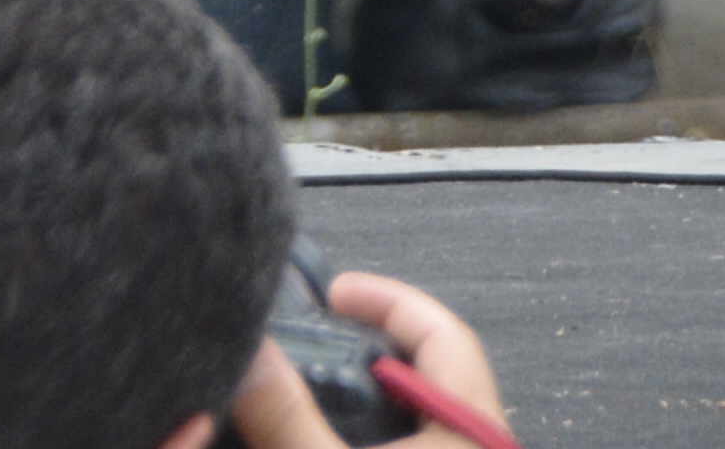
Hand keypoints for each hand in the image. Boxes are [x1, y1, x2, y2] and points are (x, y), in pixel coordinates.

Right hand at [228, 274, 503, 448]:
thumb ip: (290, 418)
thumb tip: (251, 358)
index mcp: (471, 419)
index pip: (443, 332)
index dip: (388, 301)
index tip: (334, 290)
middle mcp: (472, 436)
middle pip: (426, 367)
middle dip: (367, 346)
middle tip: (312, 336)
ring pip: (408, 411)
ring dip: (363, 395)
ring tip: (306, 382)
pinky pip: (407, 439)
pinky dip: (368, 431)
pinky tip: (321, 430)